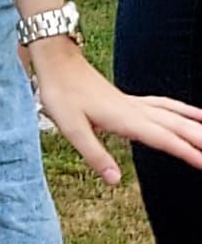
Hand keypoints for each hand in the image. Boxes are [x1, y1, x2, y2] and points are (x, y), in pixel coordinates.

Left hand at [31, 38, 201, 184]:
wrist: (57, 63)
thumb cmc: (61, 95)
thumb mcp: (71, 129)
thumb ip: (95, 155)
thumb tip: (114, 180)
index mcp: (126, 120)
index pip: (164, 139)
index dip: (187, 152)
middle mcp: (136, 110)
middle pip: (177, 127)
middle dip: (200, 140)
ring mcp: (134, 103)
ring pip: (174, 114)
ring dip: (196, 124)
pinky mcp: (129, 100)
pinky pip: (164, 105)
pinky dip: (182, 110)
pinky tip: (187, 113)